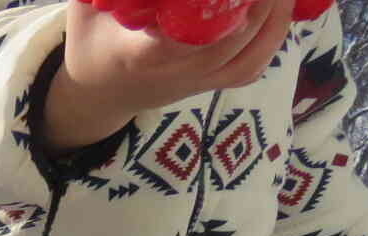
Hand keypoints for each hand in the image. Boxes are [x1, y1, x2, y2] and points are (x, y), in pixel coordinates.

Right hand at [43, 0, 294, 151]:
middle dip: (257, 0)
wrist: (99, 95)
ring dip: (274, 16)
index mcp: (137, 55)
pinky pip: (252, 66)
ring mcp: (195, 83)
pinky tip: (280, 5)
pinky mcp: (211, 85)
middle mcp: (172, 74)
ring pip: (249, 58)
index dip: (214, 10)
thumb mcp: (88, 6)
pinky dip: (274, 35)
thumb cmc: (93, 42)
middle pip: (228, 43)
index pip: (179, 37)